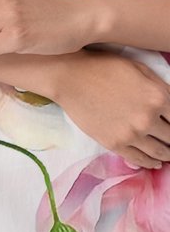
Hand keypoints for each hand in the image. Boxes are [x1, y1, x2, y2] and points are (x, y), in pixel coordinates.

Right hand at [54, 49, 169, 168]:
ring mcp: (131, 134)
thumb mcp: (140, 69)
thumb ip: (161, 88)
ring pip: (159, 151)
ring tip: (168, 154)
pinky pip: (139, 159)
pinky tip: (155, 163)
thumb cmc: (104, 67)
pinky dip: (150, 163)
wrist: (71, 78)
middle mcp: (148, 118)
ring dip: (167, 154)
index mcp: (158, 96)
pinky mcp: (114, 143)